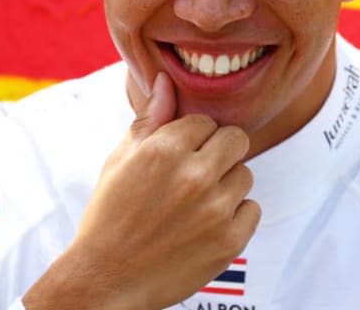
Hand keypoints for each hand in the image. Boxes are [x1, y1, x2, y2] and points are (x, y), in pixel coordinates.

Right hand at [23, 72, 260, 309]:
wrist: (106, 278)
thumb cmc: (109, 215)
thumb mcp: (120, 160)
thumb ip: (150, 118)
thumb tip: (166, 80)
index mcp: (164, 149)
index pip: (204, 121)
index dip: (192, 137)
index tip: (177, 156)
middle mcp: (194, 175)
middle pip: (236, 140)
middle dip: (218, 151)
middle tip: (195, 173)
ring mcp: (215, 210)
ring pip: (245, 174)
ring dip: (226, 184)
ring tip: (195, 203)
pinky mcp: (230, 241)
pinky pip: (252, 210)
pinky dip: (235, 216)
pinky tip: (205, 224)